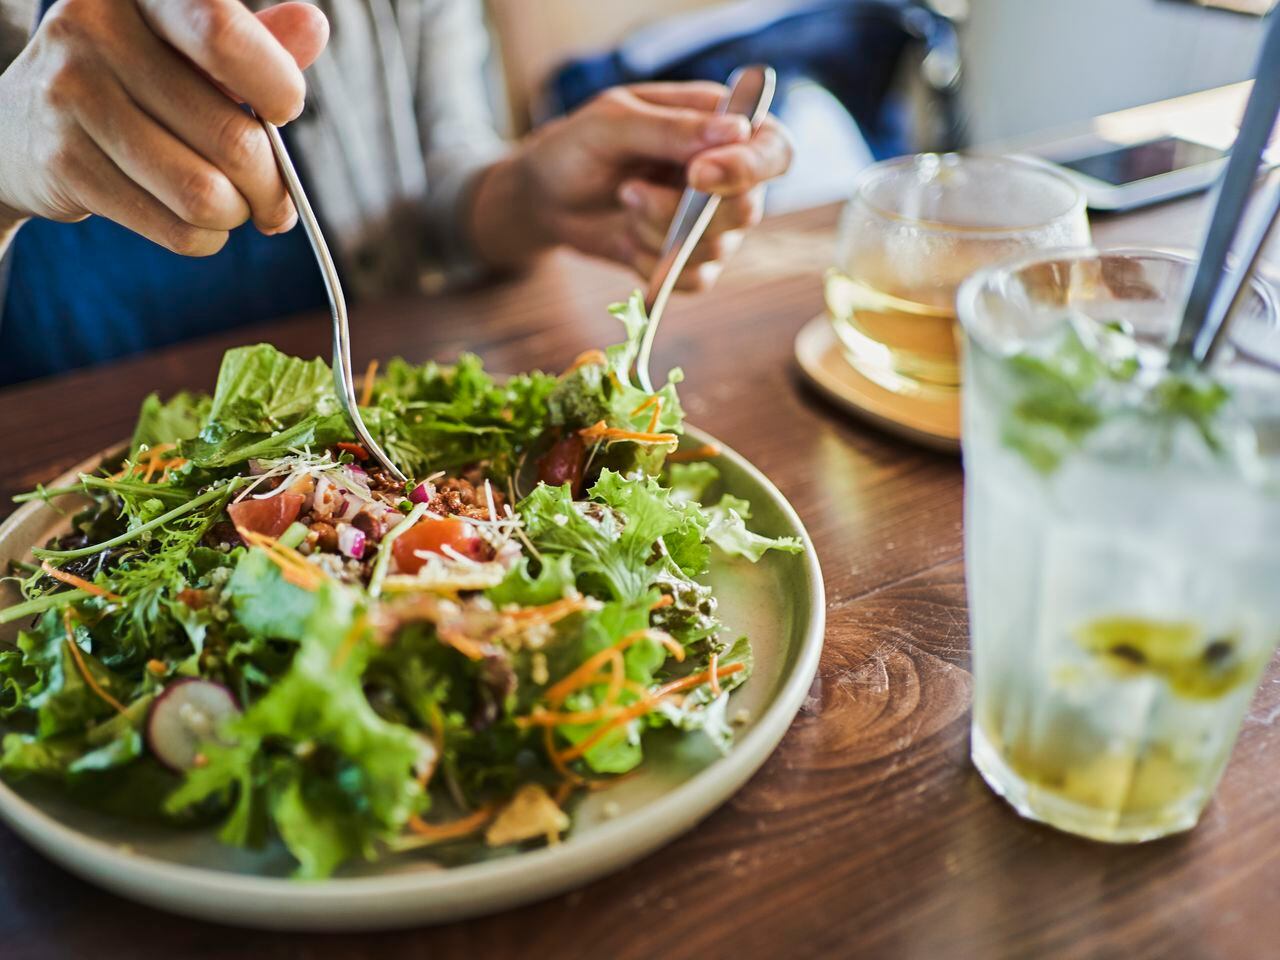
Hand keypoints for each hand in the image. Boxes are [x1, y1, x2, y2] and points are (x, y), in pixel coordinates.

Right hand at [0, 0, 328, 256]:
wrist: (24, 123)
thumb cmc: (134, 83)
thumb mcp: (189, 51)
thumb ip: (253, 43)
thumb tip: (312, 27)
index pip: (224, 35)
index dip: (277, 87)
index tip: (284, 111)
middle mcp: (98, 32)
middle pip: (233, 139)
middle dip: (272, 186)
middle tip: (273, 197)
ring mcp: (74, 95)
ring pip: (206, 195)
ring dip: (238, 216)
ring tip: (231, 207)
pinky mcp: (65, 163)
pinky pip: (176, 228)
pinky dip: (204, 238)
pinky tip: (195, 222)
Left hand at [469, 82, 792, 289]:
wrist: (546, 197)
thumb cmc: (578, 146)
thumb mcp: (612, 124)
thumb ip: (671, 129)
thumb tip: (735, 130)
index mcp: (723, 126)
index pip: (773, 151)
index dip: (748, 168)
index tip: (698, 174)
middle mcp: (729, 176)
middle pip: (747, 209)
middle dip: (682, 210)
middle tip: (631, 190)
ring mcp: (713, 223)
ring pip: (716, 248)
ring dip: (658, 233)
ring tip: (623, 200)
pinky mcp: (691, 260)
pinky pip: (696, 280)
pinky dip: (656, 266)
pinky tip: (628, 240)